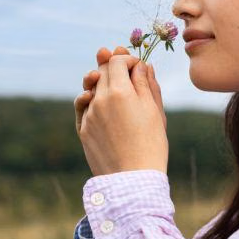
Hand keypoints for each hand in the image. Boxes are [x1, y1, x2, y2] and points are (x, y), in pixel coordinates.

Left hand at [73, 47, 167, 175]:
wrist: (133, 179)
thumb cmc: (151, 145)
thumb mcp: (155, 111)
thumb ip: (146, 84)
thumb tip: (142, 65)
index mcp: (120, 92)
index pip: (117, 61)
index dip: (128, 58)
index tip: (138, 66)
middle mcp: (99, 100)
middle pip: (102, 71)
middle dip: (112, 65)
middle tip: (122, 64)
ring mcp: (89, 115)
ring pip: (90, 88)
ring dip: (100, 81)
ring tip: (103, 77)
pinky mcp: (83, 130)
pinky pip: (83, 107)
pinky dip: (90, 98)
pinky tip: (94, 97)